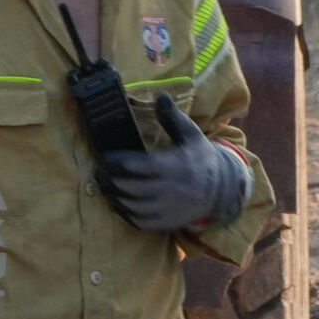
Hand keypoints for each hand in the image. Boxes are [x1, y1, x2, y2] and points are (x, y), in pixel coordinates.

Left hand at [99, 98, 249, 232]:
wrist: (221, 190)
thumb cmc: (199, 158)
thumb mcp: (191, 134)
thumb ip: (172, 117)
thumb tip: (160, 96)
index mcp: (173, 166)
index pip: (138, 166)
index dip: (116, 162)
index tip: (104, 157)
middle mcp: (169, 190)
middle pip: (130, 187)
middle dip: (109, 180)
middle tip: (98, 171)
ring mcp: (167, 209)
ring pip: (132, 206)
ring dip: (114, 197)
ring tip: (103, 185)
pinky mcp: (165, 222)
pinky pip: (139, 221)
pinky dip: (124, 213)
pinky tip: (117, 202)